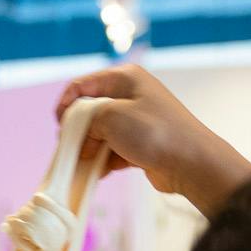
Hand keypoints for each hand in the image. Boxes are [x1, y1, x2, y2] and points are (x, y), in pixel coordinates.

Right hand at [54, 63, 250, 214]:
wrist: (191, 163)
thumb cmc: (154, 133)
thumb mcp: (110, 116)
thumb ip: (86, 120)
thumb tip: (81, 136)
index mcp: (124, 78)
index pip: (81, 86)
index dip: (65, 105)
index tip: (60, 127)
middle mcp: (130, 95)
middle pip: (89, 111)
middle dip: (78, 132)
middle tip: (73, 148)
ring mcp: (136, 120)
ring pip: (99, 133)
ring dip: (90, 149)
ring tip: (86, 164)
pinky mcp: (139, 143)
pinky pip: (111, 150)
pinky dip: (103, 161)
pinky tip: (99, 173)